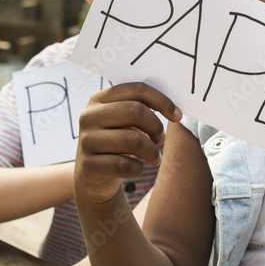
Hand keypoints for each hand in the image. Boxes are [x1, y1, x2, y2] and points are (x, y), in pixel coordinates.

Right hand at [74, 82, 179, 204]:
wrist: (92, 175)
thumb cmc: (116, 142)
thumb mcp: (122, 122)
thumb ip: (140, 109)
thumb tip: (173, 111)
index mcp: (99, 99)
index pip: (137, 89)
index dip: (162, 101)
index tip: (177, 115)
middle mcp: (89, 116)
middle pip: (136, 111)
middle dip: (156, 127)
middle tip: (160, 139)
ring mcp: (86, 141)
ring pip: (133, 140)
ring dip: (152, 152)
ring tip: (154, 157)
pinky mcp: (88, 165)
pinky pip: (125, 165)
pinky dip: (138, 168)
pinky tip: (136, 168)